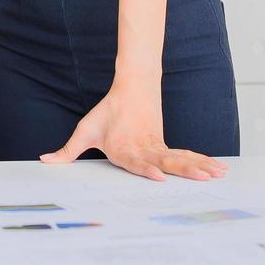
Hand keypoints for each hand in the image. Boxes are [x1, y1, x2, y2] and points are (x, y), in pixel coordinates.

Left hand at [39, 92, 226, 181]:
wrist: (133, 87)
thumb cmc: (108, 112)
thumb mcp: (85, 130)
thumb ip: (67, 151)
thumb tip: (45, 161)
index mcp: (126, 149)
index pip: (139, 162)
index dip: (148, 170)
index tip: (159, 176)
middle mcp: (146, 150)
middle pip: (167, 162)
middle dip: (186, 171)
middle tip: (203, 177)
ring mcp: (158, 147)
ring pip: (182, 158)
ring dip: (200, 166)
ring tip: (218, 174)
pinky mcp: (166, 146)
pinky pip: (187, 156)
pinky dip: (203, 161)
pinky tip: (219, 169)